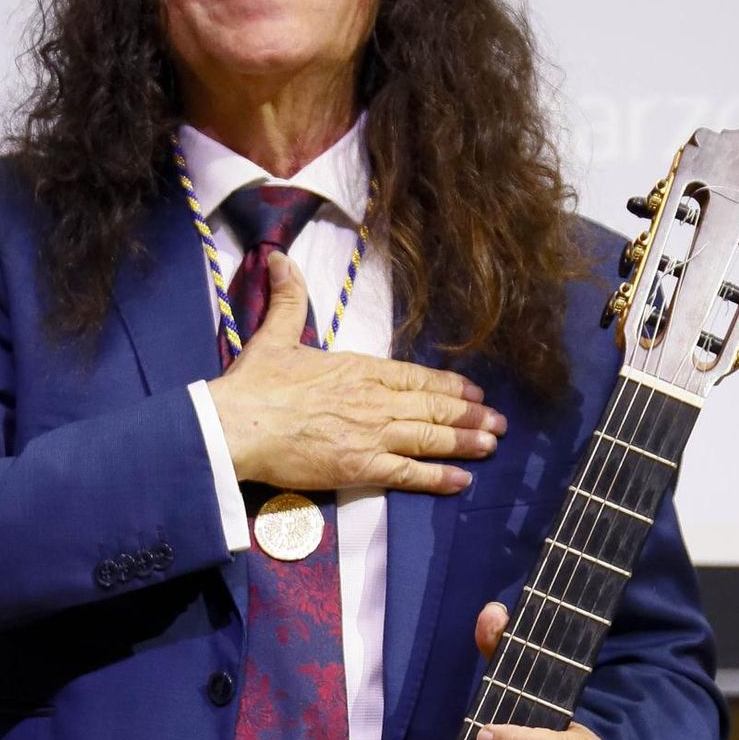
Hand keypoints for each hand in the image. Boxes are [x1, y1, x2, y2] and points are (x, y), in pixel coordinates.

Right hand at [209, 252, 505, 494]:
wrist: (238, 425)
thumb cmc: (254, 384)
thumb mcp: (275, 335)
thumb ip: (288, 299)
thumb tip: (279, 259)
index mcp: (358, 369)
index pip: (414, 377)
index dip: (447, 386)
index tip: (472, 392)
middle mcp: (373, 400)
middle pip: (432, 408)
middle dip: (470, 415)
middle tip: (499, 422)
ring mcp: (371, 435)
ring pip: (430, 438)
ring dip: (465, 442)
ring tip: (491, 445)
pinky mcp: (360, 467)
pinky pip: (409, 473)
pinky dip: (438, 477)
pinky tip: (463, 481)